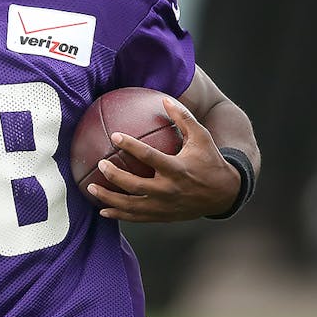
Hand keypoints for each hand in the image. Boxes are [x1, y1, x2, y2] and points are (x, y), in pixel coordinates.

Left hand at [87, 96, 240, 222]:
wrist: (224, 193)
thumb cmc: (210, 160)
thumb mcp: (201, 137)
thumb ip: (183, 118)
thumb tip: (164, 98)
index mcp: (177, 169)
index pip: (149, 156)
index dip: (130, 146)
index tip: (115, 136)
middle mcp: (169, 189)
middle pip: (134, 185)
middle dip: (114, 175)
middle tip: (100, 163)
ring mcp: (164, 206)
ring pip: (131, 206)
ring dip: (109, 198)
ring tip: (91, 188)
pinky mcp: (163, 216)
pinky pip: (136, 218)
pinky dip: (118, 215)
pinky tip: (103, 210)